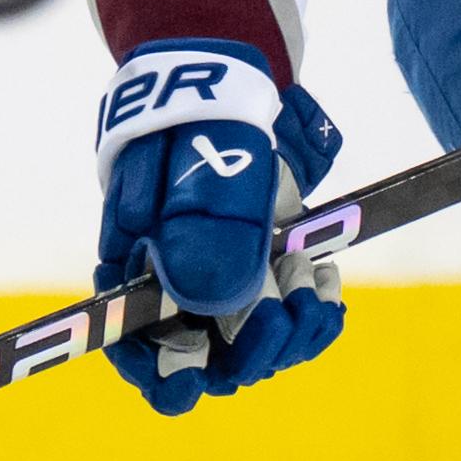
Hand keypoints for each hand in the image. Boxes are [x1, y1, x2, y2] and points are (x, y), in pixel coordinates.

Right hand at [91, 44, 345, 415]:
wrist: (225, 81)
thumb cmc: (196, 119)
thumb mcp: (200, 167)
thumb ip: (203, 229)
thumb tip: (214, 305)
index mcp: (136, 270)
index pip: (136, 347)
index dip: (158, 375)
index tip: (191, 379)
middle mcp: (177, 290)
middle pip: (206, 362)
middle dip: (248, 351)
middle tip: (282, 315)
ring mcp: (224, 286)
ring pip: (254, 348)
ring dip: (288, 335)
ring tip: (311, 283)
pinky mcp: (265, 276)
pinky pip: (289, 322)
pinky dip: (312, 314)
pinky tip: (324, 282)